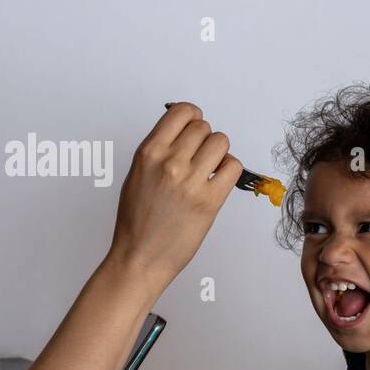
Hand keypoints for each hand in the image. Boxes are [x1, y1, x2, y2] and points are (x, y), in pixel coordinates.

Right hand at [107, 102, 242, 289]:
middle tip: (198, 157)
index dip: (192, 116)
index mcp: (148, 153)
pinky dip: (228, 170)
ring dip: (218, 153)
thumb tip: (182, 130)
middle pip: (203, 127)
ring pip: (221, 142)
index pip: (182, 112)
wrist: (139, 257)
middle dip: (204, 139)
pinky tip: (216, 182)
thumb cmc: (136, 220)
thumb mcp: (136, 175)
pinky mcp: (209, 201)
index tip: (193, 125)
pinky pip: (233, 166)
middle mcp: (169, 162)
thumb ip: (158, 150)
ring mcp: (190, 182)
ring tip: (209, 169)